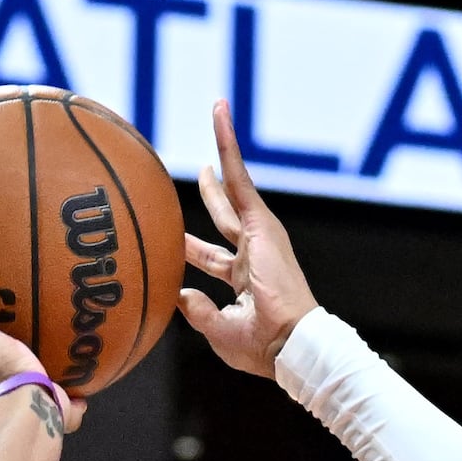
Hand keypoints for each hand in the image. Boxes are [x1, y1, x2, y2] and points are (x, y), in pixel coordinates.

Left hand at [180, 100, 320, 376]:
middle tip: (200, 174)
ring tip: (217, 113)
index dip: (189, 248)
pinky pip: (239, 176)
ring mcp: (258, 235)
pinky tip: (219, 115)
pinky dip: (228, 145)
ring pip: (233, 185)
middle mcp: (252, 252)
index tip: (170, 240)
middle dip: (210, 195)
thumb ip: (197, 312)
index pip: (210, 257)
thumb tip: (177, 295)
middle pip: (222, 216)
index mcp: (243, 279)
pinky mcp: (261, 222)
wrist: (291, 343)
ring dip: (223, 149)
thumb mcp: (219, 331)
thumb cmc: (262, 348)